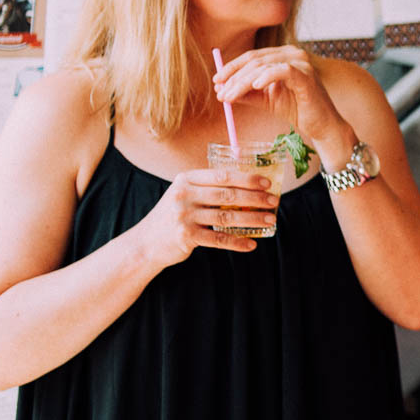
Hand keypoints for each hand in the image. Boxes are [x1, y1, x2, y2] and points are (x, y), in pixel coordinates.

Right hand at [132, 168, 277, 266]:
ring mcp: (184, 216)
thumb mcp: (184, 195)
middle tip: (274, 202)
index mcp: (186, 179)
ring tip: (269, 221)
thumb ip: (207, 188)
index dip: (247, 178)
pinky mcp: (186, 237)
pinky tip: (251, 244)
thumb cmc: (173, 216)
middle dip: (255, 198)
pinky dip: (237, 242)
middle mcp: (184, 195)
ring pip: (227, 216)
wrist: (145, 243)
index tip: (267, 182)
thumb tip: (247, 185)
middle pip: (227, 194)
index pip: (222, 175)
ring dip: (252, 219)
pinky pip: (218, 239)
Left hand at [213, 46, 355, 165]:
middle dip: (233, 77)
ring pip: (263, 66)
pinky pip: (281, 71)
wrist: (321, 125)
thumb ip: (247, 93)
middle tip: (220, 93)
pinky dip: (265, 77)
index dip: (232, 68)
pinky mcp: (306, 75)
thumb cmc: (297, 109)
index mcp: (283, 56)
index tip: (217, 81)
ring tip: (229, 96)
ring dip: (242, 82)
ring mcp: (301, 63)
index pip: (252, 57)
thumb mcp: (266, 99)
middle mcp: (293, 54)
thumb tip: (222, 91)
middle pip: (255, 60)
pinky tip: (254, 87)